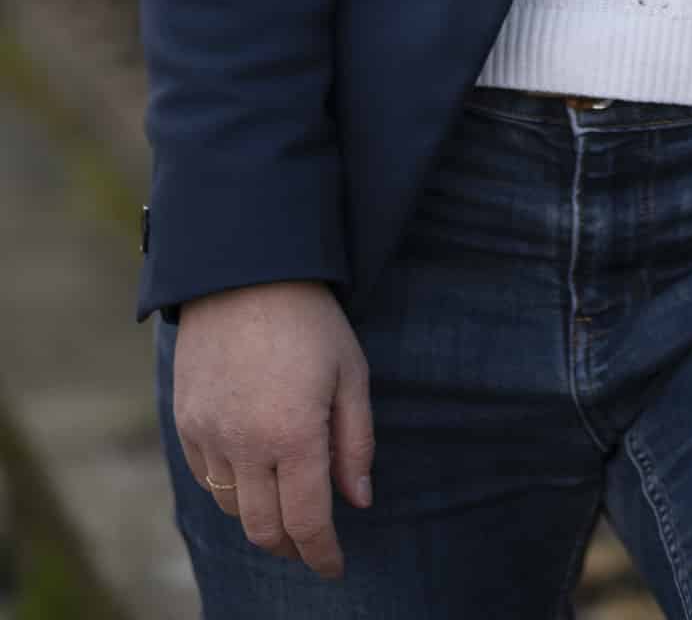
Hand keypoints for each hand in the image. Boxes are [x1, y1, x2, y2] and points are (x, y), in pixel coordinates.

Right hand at [172, 279, 373, 580]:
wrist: (243, 270)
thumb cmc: (310, 319)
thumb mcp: (351, 372)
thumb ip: (356, 442)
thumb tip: (359, 500)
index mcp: (294, 434)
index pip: (308, 521)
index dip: (322, 554)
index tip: (334, 568)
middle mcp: (246, 443)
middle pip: (265, 529)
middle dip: (292, 546)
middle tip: (311, 543)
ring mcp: (209, 434)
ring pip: (234, 508)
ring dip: (262, 518)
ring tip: (285, 505)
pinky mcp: (185, 421)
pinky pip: (207, 478)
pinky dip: (232, 488)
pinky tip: (253, 473)